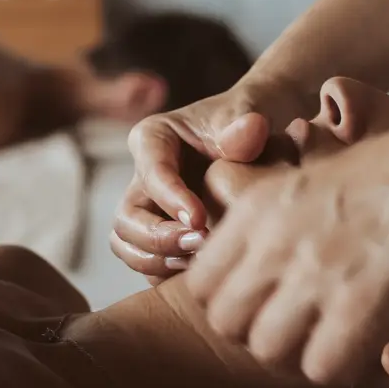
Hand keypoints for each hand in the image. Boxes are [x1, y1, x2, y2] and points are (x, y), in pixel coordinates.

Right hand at [111, 79, 310, 281]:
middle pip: (127, 217)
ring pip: (128, 245)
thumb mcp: (249, 111)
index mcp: (153, 139)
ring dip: (158, 260)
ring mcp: (150, 209)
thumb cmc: (249, 119)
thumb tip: (250, 130)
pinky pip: (148, 263)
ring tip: (200, 262)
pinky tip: (201, 275)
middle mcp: (143, 177)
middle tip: (199, 244)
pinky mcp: (162, 235)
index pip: (151, 172)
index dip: (170, 198)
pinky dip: (167, 274)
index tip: (199, 219)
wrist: (261, 139)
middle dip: (158, 237)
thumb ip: (246, 124)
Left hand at [185, 124, 388, 384]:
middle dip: (258, 338)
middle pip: (227, 324)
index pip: (201, 283)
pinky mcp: (360, 301)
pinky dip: (340, 368)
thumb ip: (276, 222)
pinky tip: (363, 350)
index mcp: (258, 205)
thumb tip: (264, 272)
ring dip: (298, 357)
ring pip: (267, 351)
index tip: (266, 309)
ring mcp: (315, 270)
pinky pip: (321, 367)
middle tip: (300, 334)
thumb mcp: (315, 178)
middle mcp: (274, 239)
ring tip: (331, 344)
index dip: (232, 307)